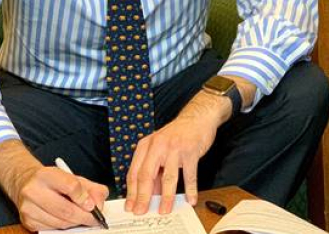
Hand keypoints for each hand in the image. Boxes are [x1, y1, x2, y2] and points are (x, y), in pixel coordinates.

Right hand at [0, 140, 108, 230]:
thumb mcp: (73, 178)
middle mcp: (33, 190)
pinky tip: (68, 220)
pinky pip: (52, 228)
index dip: (85, 198)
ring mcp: (28, 207)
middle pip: (65, 209)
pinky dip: (64, 226)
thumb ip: (91, 188)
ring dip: (75, 222)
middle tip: (94, 218)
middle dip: (84, 216)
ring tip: (82, 218)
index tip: (93, 205)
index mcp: (46, 175)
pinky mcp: (27, 221)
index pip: (71, 186)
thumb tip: (99, 204)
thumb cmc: (53, 181)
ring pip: (60, 222)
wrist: (26, 183)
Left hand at [125, 91, 227, 214]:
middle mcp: (158, 145)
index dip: (132, 192)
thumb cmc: (178, 134)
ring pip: (168, 177)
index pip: (134, 172)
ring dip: (167, 197)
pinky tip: (190, 199)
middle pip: (146, 175)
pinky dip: (190, 189)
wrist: (198, 117)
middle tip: (142, 211)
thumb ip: (154, 169)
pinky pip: (190, 175)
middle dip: (143, 197)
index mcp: (146, 145)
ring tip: (165, 209)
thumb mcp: (160, 148)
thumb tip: (151, 193)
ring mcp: (175, 148)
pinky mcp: (191, 151)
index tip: (131, 205)